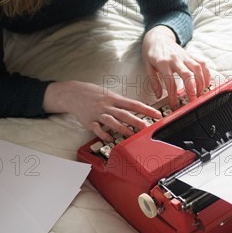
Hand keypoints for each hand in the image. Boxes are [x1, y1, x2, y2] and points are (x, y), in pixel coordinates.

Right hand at [43, 81, 160, 141]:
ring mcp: (98, 114)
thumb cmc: (95, 94)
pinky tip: (110, 138)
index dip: (146, 109)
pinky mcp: (89, 121)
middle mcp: (107, 106)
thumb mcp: (110, 94)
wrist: (74, 93)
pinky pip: (97, 128)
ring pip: (111, 121)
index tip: (157, 114)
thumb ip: (123, 103)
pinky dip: (103, 134)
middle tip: (146, 126)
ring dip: (121, 128)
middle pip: (124, 113)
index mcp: (114, 98)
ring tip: (130, 134)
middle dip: (135, 120)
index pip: (133, 104)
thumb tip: (139, 108)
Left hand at [142, 25, 210, 108]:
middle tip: (193, 101)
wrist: (158, 37)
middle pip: (187, 75)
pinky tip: (207, 83)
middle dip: (192, 90)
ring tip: (200, 93)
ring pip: (197, 69)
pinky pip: (202, 63)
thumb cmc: (152, 53)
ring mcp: (184, 56)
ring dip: (201, 82)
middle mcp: (175, 59)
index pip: (170, 82)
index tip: (174, 105)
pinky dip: (207, 73)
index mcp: (163, 63)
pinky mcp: (190, 55)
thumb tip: (158, 96)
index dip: (173, 96)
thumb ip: (153, 82)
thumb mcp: (147, 67)